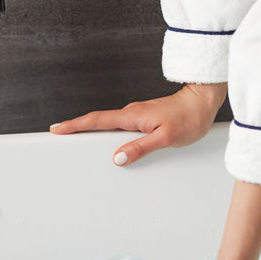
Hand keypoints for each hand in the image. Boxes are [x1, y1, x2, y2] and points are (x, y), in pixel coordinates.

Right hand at [50, 82, 226, 165]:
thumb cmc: (189, 118)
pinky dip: (109, 133)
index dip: (75, 125)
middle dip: (76, 128)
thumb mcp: (166, 137)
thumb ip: (141, 147)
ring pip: (110, 125)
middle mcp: (132, 113)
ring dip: (92, 131)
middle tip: (58, 135)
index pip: (97, 121)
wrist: (204, 102)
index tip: (57, 129)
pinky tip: (110, 142)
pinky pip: (121, 126)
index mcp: (133, 116)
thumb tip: (118, 158)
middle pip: (98, 122)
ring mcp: (138, 115)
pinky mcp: (144, 118)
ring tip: (76, 141)